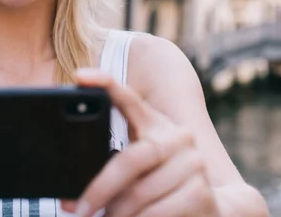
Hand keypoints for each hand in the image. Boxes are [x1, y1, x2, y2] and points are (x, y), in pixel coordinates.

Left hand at [62, 68, 219, 216]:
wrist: (213, 210)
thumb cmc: (161, 190)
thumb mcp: (135, 176)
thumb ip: (108, 179)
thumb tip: (67, 201)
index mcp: (156, 125)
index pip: (129, 99)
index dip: (105, 84)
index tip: (81, 77)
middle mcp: (177, 137)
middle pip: (130, 159)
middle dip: (101, 188)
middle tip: (79, 210)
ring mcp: (192, 163)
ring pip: (140, 192)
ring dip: (116, 214)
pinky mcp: (200, 191)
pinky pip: (155, 212)